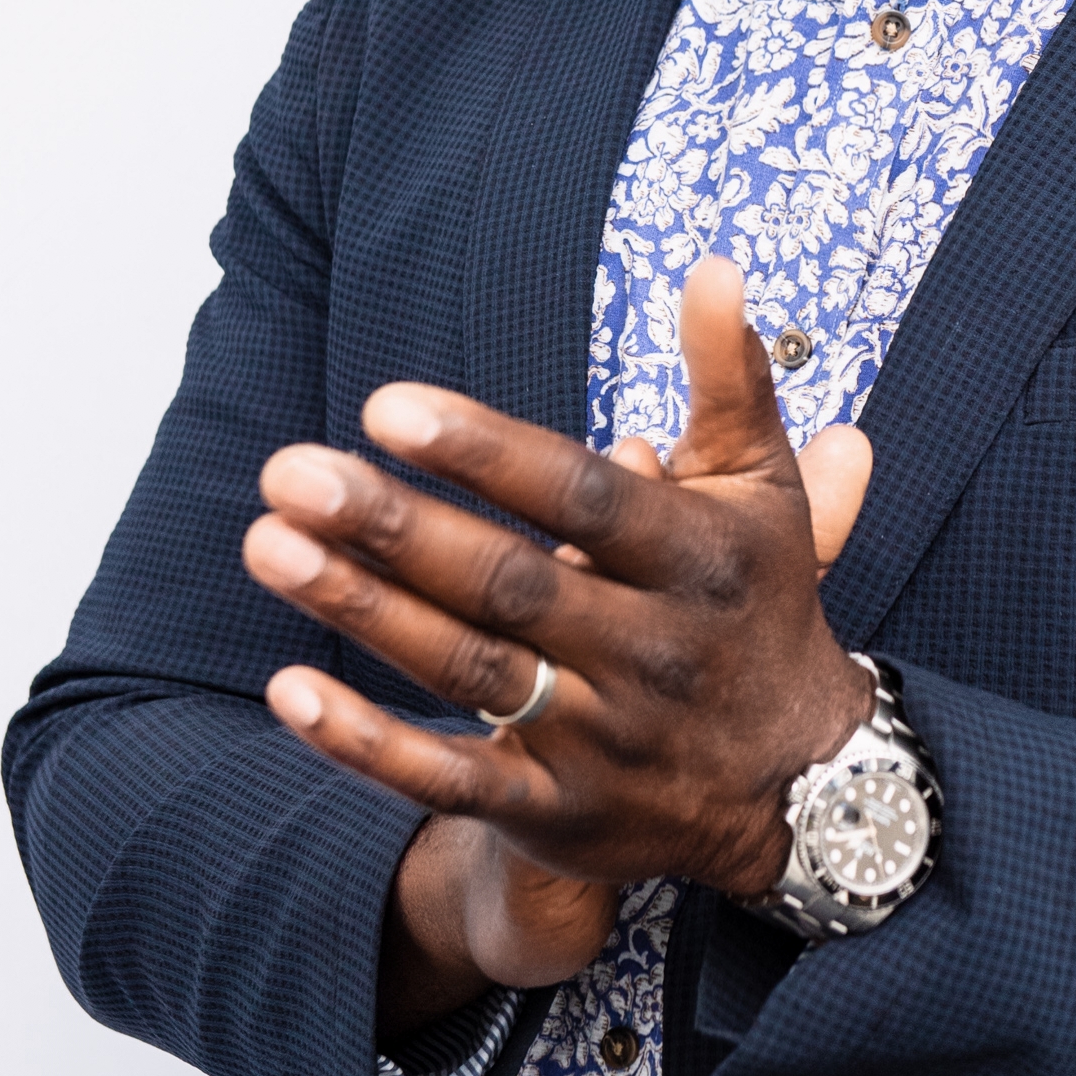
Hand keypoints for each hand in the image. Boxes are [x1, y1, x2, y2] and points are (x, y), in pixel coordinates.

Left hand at [241, 258, 874, 1033]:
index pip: (584, 497)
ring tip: (270, 545)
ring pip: (468, 668)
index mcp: (697, 557)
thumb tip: (711, 264)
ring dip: (361, 611)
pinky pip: (448, 781)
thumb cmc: (761, 605)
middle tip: (291, 472)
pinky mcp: (557, 811)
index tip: (388, 407)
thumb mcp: (765, 489)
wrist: (805, 786)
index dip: (487, 453)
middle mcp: (650, 648)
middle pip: (507, 583)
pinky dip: (367, 744)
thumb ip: (731, 377)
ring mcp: (602, 737)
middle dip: (394, 527)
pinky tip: (291, 689)